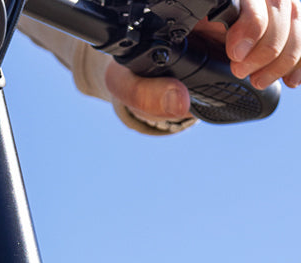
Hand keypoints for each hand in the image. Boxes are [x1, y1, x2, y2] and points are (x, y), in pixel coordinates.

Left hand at [105, 0, 300, 120]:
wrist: (146, 68)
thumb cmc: (135, 68)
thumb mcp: (127, 81)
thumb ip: (147, 93)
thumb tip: (179, 103)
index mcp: (196, 4)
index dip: (252, 18)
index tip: (236, 52)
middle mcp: (229, 0)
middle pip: (277, 0)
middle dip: (269, 40)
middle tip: (242, 73)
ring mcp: (252, 9)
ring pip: (293, 11)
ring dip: (287, 49)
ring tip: (261, 81)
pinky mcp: (267, 25)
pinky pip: (298, 28)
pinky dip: (299, 55)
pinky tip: (293, 79)